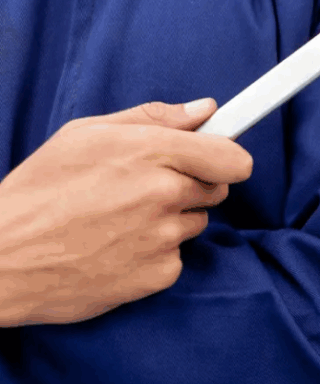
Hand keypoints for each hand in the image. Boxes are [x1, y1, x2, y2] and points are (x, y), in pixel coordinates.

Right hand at [0, 99, 253, 326]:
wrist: (2, 259)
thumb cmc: (39, 192)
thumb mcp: (84, 135)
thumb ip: (153, 118)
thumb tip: (205, 109)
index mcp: (150, 152)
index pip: (232, 158)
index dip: (228, 158)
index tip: (221, 160)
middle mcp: (164, 194)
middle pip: (217, 189)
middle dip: (192, 186)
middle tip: (145, 189)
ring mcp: (164, 238)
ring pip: (195, 223)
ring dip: (171, 220)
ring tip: (119, 220)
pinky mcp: (159, 275)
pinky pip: (176, 257)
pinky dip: (155, 254)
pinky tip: (116, 248)